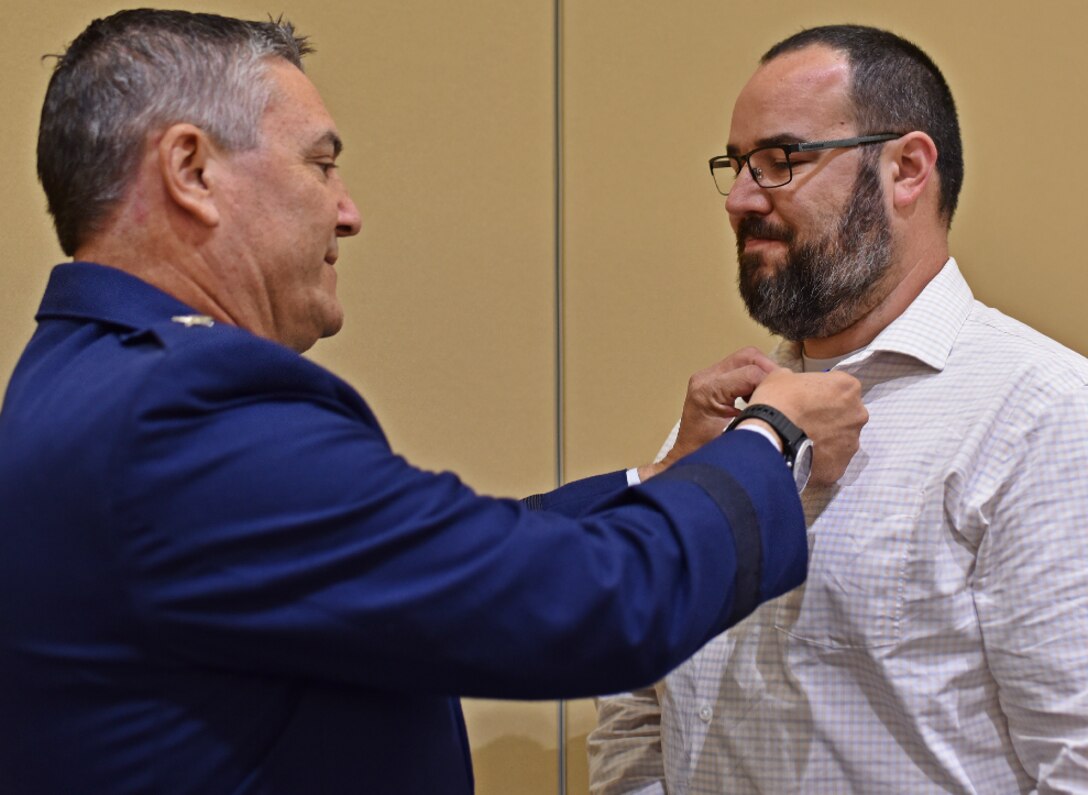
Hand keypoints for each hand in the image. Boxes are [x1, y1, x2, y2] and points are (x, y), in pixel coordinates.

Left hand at [639, 347, 775, 479]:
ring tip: (770, 394)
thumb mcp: (737, 435)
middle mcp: (705, 378)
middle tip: (782, 390)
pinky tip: (758, 396)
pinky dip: (753, 377)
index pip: (751, 373)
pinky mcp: (710, 380)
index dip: (772, 384)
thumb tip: (783, 400)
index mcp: (708, 390)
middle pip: (748, 356)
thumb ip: (757, 416)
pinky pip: (738, 367)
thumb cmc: (709, 452)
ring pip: (745, 359)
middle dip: (769, 371)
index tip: (785, 398)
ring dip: (762, 373)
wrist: (689, 457)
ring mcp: (706, 377)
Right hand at [747, 368, 866, 484]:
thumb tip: (795, 386)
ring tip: (801, 442)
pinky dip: (819, 460)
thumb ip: (797, 379)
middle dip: (830, 418)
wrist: (768, 436)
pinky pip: (830, 461)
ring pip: (840, 440)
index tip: (807, 400)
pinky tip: (800, 457)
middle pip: (846, 414)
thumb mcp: (781, 376)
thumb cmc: (777, 401)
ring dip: (826, 440)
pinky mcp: (840, 467)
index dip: (822, 393)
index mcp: (847, 387)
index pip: (840, 387)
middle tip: (805, 422)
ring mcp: (851, 442)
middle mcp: (857, 414)